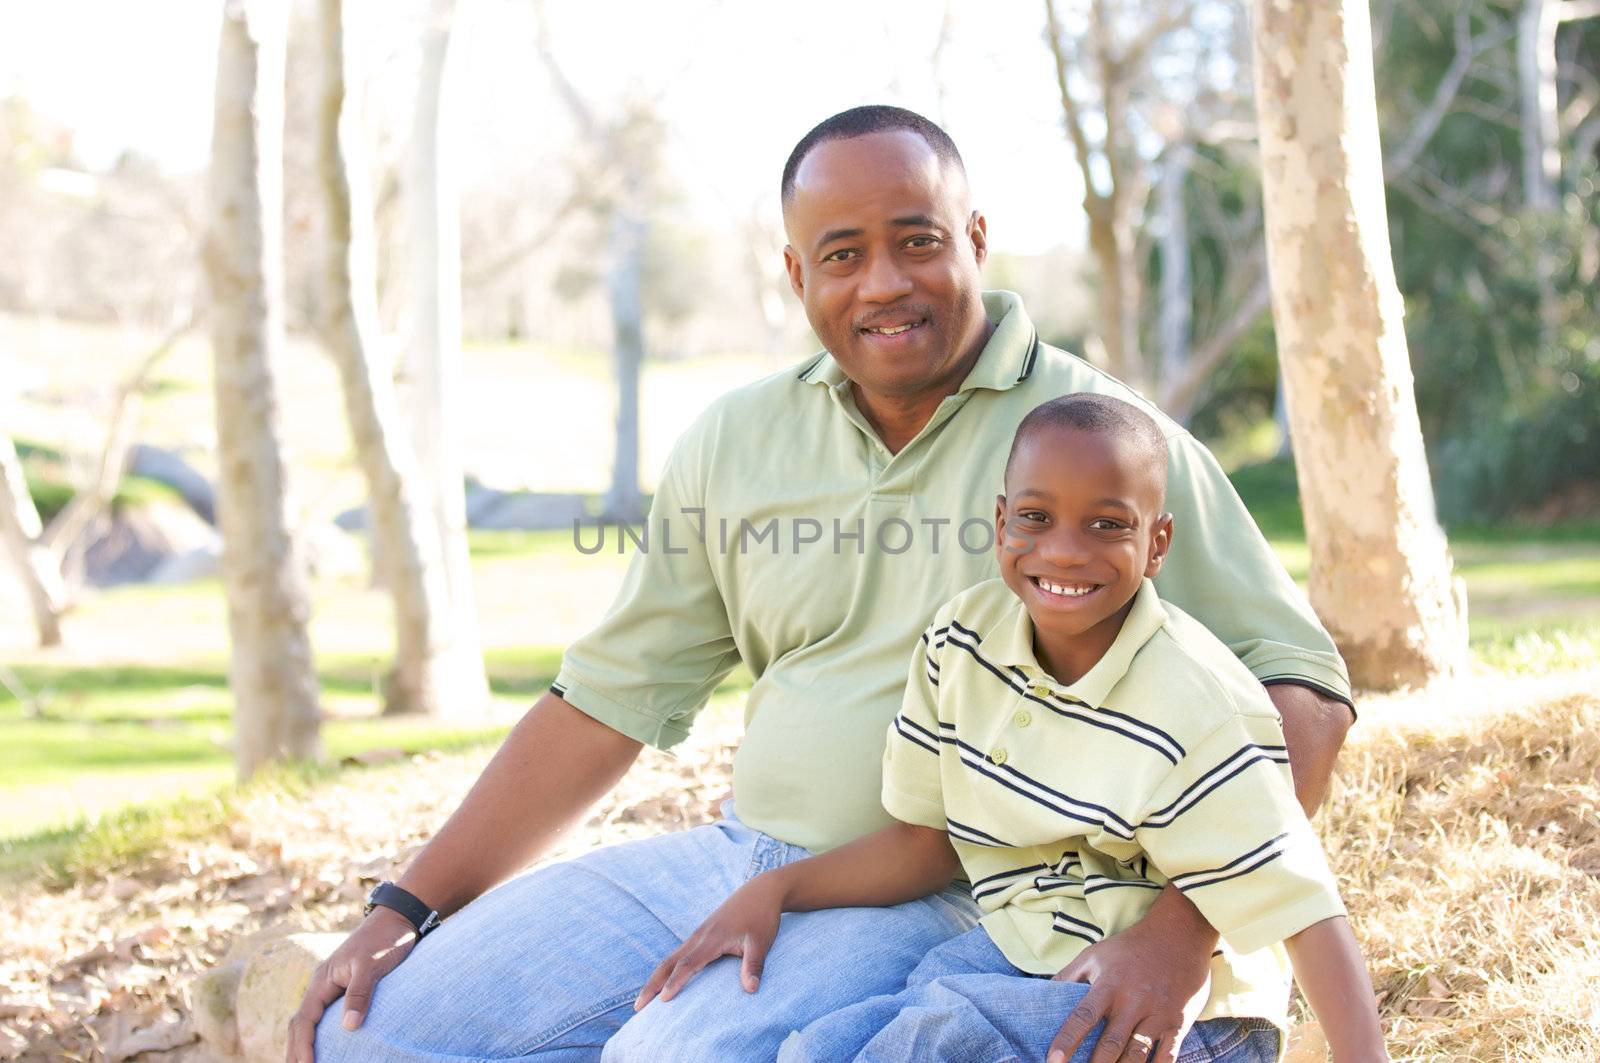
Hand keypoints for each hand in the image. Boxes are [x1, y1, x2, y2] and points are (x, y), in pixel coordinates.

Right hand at [286, 906, 417, 1062]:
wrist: (398, 919)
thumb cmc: (386, 939)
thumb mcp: (372, 965)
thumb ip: (360, 994)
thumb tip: (349, 1027)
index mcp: (322, 980)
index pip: (304, 1020)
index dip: (303, 1046)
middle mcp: (322, 985)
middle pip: (299, 1025)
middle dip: (295, 1050)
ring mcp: (331, 987)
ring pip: (309, 1022)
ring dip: (303, 1044)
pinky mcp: (344, 989)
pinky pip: (323, 1017)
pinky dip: (318, 1035)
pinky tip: (324, 1048)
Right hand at [634, 876, 783, 1009]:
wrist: (760, 892)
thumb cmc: (761, 917)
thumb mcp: (761, 942)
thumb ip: (754, 965)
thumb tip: (751, 989)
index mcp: (711, 939)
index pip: (688, 964)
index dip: (675, 982)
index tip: (662, 1001)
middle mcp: (699, 937)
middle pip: (669, 963)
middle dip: (652, 985)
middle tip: (637, 1007)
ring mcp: (698, 934)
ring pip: (671, 958)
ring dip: (656, 978)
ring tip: (644, 1000)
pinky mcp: (701, 934)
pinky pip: (679, 954)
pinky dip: (667, 969)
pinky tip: (664, 981)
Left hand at [1045, 904, 1213, 1062]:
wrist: (1179, 934)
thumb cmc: (1129, 948)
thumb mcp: (1095, 954)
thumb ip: (1068, 976)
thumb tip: (1042, 996)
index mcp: (1109, 984)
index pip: (1083, 1017)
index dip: (1067, 1040)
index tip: (1053, 1060)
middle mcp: (1133, 1001)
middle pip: (1111, 1043)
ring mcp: (1158, 1013)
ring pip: (1137, 1054)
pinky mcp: (1179, 1022)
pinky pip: (1168, 1055)